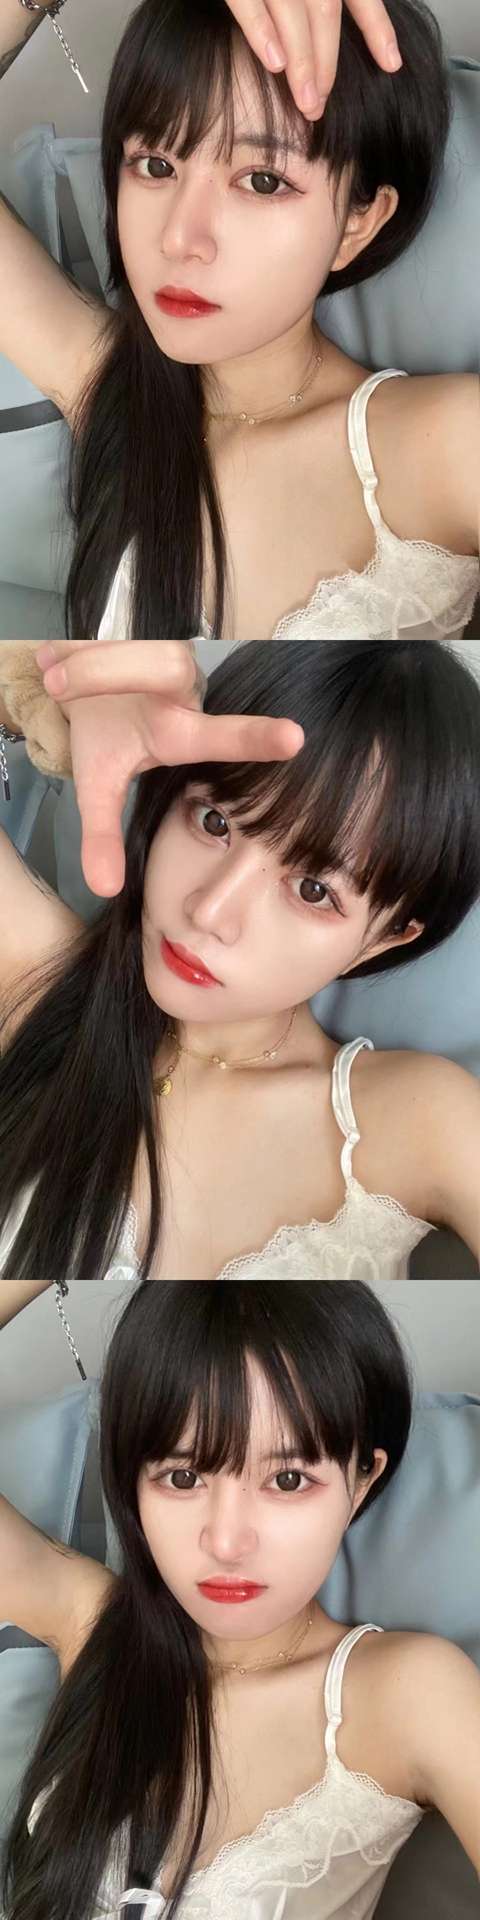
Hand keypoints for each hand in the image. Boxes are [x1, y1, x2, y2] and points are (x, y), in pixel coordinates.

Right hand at [35, 642, 303, 899]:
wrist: (74, 683)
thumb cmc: (104, 736)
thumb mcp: (96, 787)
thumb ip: (103, 836)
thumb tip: (104, 889)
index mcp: (178, 732)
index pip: (221, 736)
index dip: (254, 738)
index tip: (296, 738)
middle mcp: (183, 686)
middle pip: (164, 667)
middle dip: (103, 670)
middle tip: (57, 682)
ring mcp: (165, 647)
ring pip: (128, 646)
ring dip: (83, 664)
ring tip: (52, 677)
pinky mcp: (144, 621)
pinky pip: (105, 631)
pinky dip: (73, 651)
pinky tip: (56, 658)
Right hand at [225, 0, 401, 117]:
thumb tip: (333, 22)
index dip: (377, 25)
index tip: (392, 63)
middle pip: (324, 7)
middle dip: (327, 61)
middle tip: (320, 105)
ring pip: (293, 9)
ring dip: (302, 60)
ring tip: (306, 101)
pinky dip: (261, 29)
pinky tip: (274, 63)